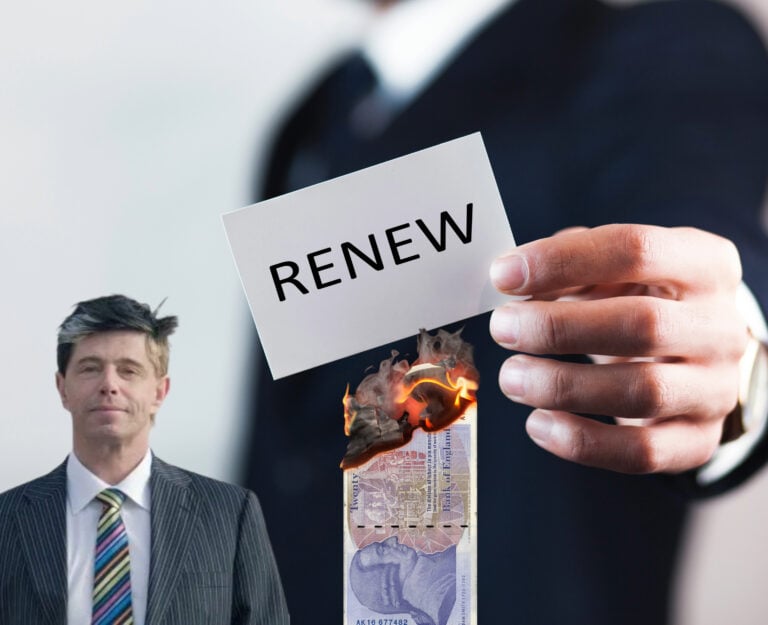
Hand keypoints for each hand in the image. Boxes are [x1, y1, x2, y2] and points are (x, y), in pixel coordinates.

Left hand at [489, 224, 748, 473]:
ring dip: (562, 386)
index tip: (503, 275)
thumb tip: (511, 275)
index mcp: (704, 263)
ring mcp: (715, 388)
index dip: (562, 261)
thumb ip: (569, 262)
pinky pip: (642, 452)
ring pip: (642, 393)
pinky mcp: (697, 440)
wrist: (691, 355)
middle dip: (558, 328)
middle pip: (643, 325)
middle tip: (502, 327)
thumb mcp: (614, 268)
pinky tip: (538, 423)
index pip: (635, 250)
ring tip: (511, 376)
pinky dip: (582, 442)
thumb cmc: (637, 299)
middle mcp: (720, 326)